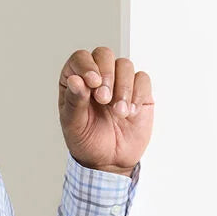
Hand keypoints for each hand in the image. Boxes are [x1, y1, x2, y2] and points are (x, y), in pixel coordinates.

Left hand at [58, 47, 153, 176]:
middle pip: (104, 55)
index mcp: (77, 82)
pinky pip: (142, 79)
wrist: (109, 161)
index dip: (87, 65)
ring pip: (125, 65)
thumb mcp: (74, 125)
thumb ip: (74, 101)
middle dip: (106, 74)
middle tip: (104, 99)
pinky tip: (130, 113)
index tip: (92, 82)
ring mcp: (119, 82)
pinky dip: (137, 94)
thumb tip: (75, 80)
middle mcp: (98, 78)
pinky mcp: (139, 91)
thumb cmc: (87, 142)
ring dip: (123, 88)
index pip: (80, 58)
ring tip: (118, 113)